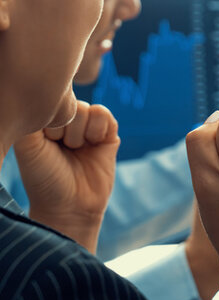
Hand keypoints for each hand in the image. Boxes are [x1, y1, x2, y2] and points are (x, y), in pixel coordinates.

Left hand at [13, 99, 119, 252]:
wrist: (69, 206)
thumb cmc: (43, 178)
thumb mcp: (28, 145)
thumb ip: (31, 116)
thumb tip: (39, 93)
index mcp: (45, 122)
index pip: (52, 100)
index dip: (48, 118)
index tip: (43, 140)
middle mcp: (66, 123)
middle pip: (72, 103)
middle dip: (65, 127)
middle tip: (60, 148)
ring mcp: (88, 129)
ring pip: (89, 109)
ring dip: (80, 133)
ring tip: (76, 150)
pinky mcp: (109, 136)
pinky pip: (106, 116)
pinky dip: (99, 130)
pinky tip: (93, 146)